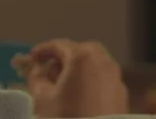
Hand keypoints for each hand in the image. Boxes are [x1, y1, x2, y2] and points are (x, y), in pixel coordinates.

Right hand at [12, 39, 129, 117]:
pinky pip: (103, 79)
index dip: (44, 50)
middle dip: (64, 57)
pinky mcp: (122, 94)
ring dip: (78, 69)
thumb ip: (37, 77)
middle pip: (80, 51)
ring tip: (64, 85)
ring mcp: (116, 77)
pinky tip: (80, 96)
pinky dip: (90, 80)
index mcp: (83, 57)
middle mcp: (103, 62)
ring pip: (95, 64)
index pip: (60, 45)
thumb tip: (37, 69)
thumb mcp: (43, 98)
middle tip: (49, 70)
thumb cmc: (67, 117)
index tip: (33, 57)